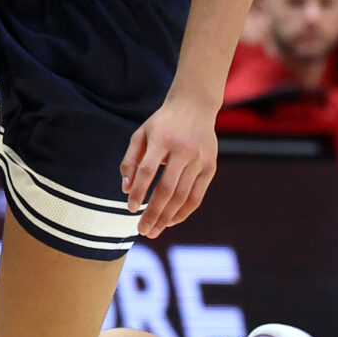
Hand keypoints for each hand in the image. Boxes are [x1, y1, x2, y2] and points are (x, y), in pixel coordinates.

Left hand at [120, 88, 218, 238]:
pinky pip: (197, 196)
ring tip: (154, 230)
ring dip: (167, 217)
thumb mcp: (141, 134)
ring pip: (183, 195)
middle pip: (167, 188)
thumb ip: (130, 160)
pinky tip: (171, 221)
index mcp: (162, 139)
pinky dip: (184, 212)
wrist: (195, 106)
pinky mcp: (210, 167)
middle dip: (153, 213)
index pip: (147, 170)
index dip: (139, 191)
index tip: (130, 209)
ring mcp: (199, 159)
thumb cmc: (162, 124)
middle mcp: (183, 150)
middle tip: (142, 230)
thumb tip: (126, 190)